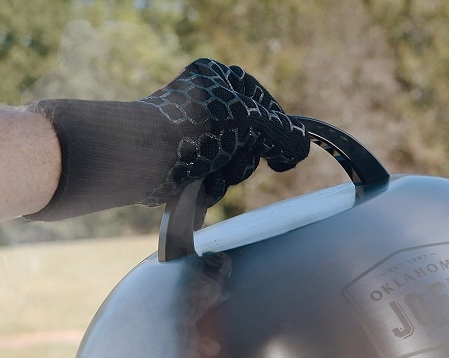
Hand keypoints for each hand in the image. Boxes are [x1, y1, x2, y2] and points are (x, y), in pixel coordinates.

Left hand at [28, 59, 309, 221]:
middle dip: (245, 158)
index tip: (283, 160)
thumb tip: (303, 145)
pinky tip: (200, 187)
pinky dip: (211, 186)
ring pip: (233, 162)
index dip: (278, 134)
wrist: (145, 158)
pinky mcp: (184, 161)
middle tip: (233, 161)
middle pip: (251, 139)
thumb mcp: (248, 123)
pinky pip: (213, 177)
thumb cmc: (194, 131)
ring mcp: (194, 133)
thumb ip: (281, 133)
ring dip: (228, 176)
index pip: (266, 106)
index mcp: (219, 79)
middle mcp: (206, 102)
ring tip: (211, 176)